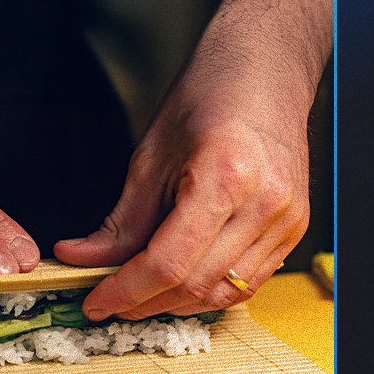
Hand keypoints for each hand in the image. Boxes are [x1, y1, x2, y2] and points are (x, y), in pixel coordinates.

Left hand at [55, 0, 331, 320]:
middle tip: (107, 300)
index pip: (167, 264)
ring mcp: (286, 220)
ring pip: (222, 294)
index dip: (124, 292)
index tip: (94, 303)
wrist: (263, 69)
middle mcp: (264, 205)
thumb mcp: (150, 157)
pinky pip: (247, 283)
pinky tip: (177, 283)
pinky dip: (206, 292)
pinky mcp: (294, 228)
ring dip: (173, 303)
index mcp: (224, 178)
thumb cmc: (208, 97)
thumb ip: (120, 221)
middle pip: (194, 286)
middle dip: (143, 303)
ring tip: (138, 293)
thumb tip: (79, 258)